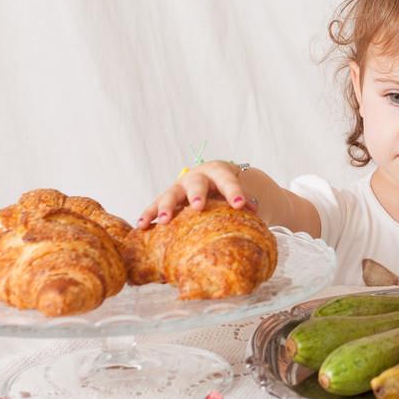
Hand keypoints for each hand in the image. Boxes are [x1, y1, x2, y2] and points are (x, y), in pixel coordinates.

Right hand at [136, 160, 254, 228]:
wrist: (216, 180)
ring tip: (163, 222)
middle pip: (196, 184)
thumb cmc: (232, 190)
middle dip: (197, 195)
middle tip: (198, 207)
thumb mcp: (241, 194)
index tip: (241, 204)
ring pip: (171, 195)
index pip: (228, 181)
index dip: (234, 191)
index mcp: (219, 173)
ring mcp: (180, 187)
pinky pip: (155, 206)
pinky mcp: (168, 198)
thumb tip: (256, 221)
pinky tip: (142, 225)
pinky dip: (149, 214)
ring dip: (166, 207)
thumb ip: (248, 205)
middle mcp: (197, 177)